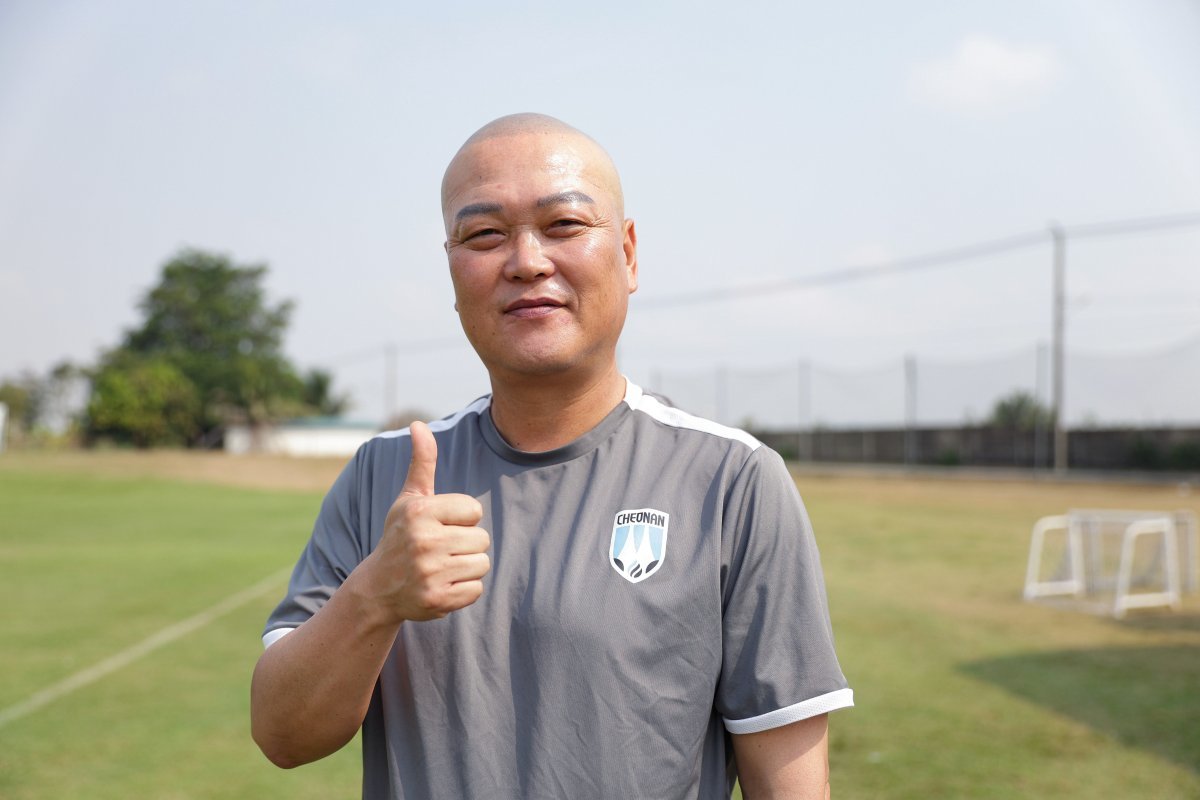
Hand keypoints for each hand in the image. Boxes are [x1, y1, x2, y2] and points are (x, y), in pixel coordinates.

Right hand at [361, 421, 489, 622]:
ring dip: (467, 567)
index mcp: (419, 511)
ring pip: (482, 564)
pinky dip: (464, 590)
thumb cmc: (400, 535)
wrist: (378, 587)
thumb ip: (421, 462)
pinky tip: (442, 585)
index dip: (462, 519)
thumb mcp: (409, 498)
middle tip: (440, 550)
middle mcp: (423, 540)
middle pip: (482, 539)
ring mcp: (430, 572)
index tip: (439, 526)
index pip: (474, 510)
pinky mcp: (438, 600)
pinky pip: (476, 590)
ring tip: (442, 566)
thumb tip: (418, 424)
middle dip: (466, 544)